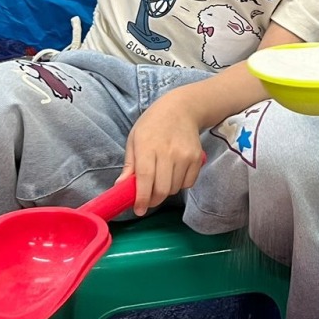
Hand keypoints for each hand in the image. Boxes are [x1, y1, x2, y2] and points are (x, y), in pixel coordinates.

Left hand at [119, 94, 206, 215]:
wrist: (182, 109)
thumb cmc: (152, 124)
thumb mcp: (134, 139)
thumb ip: (129, 165)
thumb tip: (121, 187)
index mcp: (147, 147)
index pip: (145, 178)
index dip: (141, 198)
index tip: (138, 210)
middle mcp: (168, 152)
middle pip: (162, 189)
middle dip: (153, 200)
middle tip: (147, 200)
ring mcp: (185, 156)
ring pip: (174, 188)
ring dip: (166, 191)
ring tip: (160, 180)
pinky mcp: (197, 158)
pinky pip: (188, 183)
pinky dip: (180, 185)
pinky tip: (174, 174)